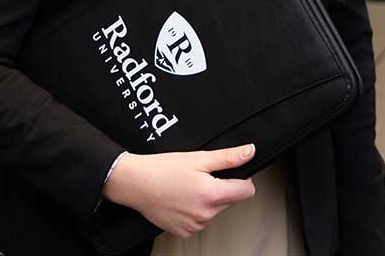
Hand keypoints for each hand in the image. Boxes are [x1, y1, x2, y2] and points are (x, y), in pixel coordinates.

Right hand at [101, 143, 256, 236]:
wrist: (135, 184)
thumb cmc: (162, 169)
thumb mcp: (198, 158)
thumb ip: (228, 157)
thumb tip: (250, 152)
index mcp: (212, 194)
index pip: (247, 191)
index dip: (242, 179)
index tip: (229, 173)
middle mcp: (206, 214)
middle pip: (231, 200)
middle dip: (222, 188)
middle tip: (200, 176)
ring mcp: (195, 225)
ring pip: (215, 210)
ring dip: (208, 200)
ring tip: (188, 186)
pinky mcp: (185, 232)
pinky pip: (201, 220)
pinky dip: (195, 210)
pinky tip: (182, 198)